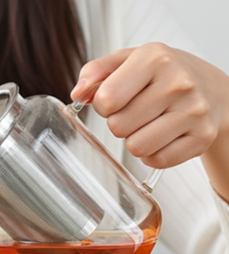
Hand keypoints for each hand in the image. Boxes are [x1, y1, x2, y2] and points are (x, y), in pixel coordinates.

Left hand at [70, 43, 228, 172]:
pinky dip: (153, 154)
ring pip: (136, 147)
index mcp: (155, 58)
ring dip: (135, 141)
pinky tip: (163, 136)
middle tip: (136, 112)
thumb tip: (77, 93)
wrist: (211, 88)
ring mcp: (193, 111)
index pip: (106, 100)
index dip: (103, 105)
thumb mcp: (128, 61)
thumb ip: (96, 72)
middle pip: (118, 127)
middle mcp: (178, 83)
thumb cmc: (162, 76)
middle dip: (120, 123)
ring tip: (149, 124)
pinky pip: (157, 161)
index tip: (115, 99)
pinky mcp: (202, 137)